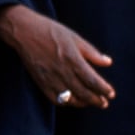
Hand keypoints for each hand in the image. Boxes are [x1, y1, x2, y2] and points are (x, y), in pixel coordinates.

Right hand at [0, 5, 114, 107]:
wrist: (24, 32)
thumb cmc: (50, 31)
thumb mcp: (74, 37)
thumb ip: (92, 52)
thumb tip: (108, 62)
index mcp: (73, 59)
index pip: (93, 81)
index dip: (104, 89)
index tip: (111, 93)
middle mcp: (62, 71)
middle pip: (84, 93)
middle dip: (96, 100)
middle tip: (104, 103)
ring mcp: (50, 78)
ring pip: (71, 98)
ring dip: (83, 103)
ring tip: (90, 102)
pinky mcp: (41, 81)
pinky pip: (55, 98)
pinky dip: (66, 102)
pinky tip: (72, 100)